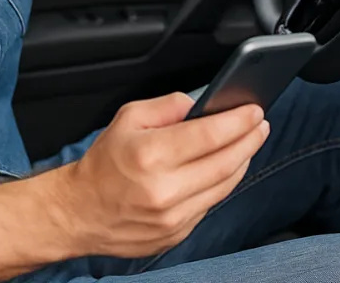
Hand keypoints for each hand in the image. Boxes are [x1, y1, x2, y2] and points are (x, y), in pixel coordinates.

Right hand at [45, 92, 269, 258]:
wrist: (79, 212)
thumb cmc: (103, 165)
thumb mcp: (127, 119)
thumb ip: (168, 106)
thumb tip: (201, 104)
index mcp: (150, 154)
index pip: (210, 135)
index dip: (239, 121)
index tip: (255, 110)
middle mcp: (163, 189)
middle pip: (226, 162)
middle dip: (250, 140)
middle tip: (260, 125)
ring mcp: (172, 217)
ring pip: (224, 186)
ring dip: (242, 162)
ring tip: (248, 143)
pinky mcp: (176, 234)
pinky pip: (210, 205)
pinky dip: (222, 184)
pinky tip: (226, 169)